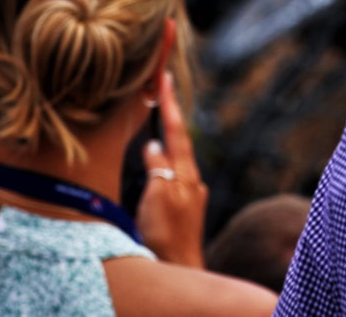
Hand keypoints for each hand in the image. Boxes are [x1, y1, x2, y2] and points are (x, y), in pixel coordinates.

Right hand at [137, 69, 207, 267]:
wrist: (179, 266)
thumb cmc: (165, 234)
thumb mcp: (158, 198)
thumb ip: (157, 169)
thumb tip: (154, 145)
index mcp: (186, 173)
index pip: (176, 131)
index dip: (170, 104)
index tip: (165, 78)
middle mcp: (191, 179)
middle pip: (179, 140)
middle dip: (170, 115)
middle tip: (161, 87)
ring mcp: (189, 193)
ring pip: (176, 157)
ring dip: (167, 136)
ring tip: (158, 115)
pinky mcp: (183, 206)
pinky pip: (172, 173)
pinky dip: (164, 160)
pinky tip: (158, 160)